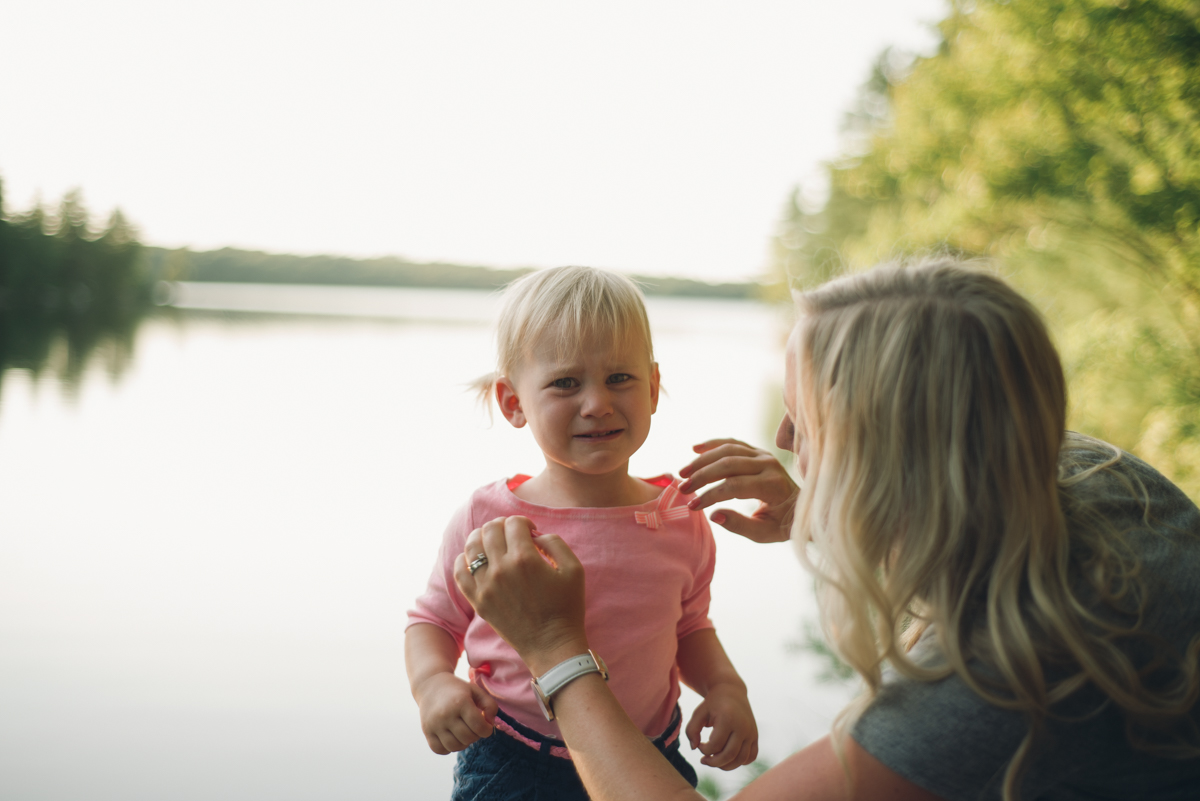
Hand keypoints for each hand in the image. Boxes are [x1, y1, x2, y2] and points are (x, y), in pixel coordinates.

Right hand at [413, 672, 498, 754]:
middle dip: (475, 736)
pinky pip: (440, 750)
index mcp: (460, 702)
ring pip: (454, 747)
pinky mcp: (426, 731)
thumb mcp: (476, 691)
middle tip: (473, 727)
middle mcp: (446, 714)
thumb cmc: (458, 690)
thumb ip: (490, 706)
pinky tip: (451, 737)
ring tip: (463, 733)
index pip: (479, 727)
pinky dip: (448, 748)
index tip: (485, 725)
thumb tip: (489, 724)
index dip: (487, 730)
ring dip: (463, 743)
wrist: (431, 685)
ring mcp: (434, 724)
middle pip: (468, 738)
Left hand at [454, 516, 589, 675]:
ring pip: (472, 545)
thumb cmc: (566, 607)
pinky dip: (464, 559)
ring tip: (492, 542)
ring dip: (482, 537)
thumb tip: (534, 535)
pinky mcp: (478, 601)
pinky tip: (475, 560)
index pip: (514, 523)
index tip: (530, 533)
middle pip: (490, 529)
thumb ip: (554, 542)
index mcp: (525, 558)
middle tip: (512, 535)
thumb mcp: (574, 569)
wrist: (551, 645)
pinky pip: (459, 572)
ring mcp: (486, 586)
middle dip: (502, 525)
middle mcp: (501, 569)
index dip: (523, 523)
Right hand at [678, 438, 797, 542]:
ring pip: (728, 450)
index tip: (693, 507)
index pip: (734, 486)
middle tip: (682, 489)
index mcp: (772, 486)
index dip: (710, 495)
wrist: (802, 508)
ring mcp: (764, 455)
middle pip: (728, 464)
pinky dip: (713, 444)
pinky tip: (695, 449)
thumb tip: (713, 515)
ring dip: (703, 460)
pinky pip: (733, 443)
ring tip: (683, 473)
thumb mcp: (764, 533)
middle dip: (702, 476)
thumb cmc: (782, 524)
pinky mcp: (758, 451)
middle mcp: (769, 465)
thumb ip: (739, 525)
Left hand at [685, 681, 758, 769]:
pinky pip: (751, 757)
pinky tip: (728, 757)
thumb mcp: (699, 712)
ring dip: (726, 766)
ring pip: (741, 760)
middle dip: (714, 762)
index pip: (716, 745)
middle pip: (729, 755)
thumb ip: (691, 730)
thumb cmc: (712, 704)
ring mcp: (751, 732)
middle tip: (704, 760)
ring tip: (714, 761)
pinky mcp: (755, 736)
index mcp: (728, 718)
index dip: (704, 750)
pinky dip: (740, 762)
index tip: (699, 745)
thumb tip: (694, 748)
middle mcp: (743, 726)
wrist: (732, 691)